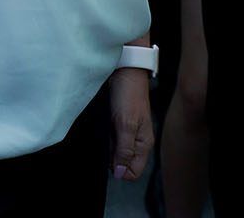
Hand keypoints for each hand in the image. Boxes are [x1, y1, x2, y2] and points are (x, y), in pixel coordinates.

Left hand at [109, 66, 153, 182]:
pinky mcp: (118, 122)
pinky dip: (103, 135)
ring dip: (106, 145)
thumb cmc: (128, 94)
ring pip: (115, 150)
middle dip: (111, 157)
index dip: (120, 169)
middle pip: (123, 162)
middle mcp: (137, 140)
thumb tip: (120, 173)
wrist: (124, 69)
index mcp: (143, 143)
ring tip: (103, 130)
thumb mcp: (126, 125)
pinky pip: (110, 137)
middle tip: (105, 140)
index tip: (109, 156)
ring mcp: (128, 131)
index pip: (133, 171)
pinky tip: (100, 126)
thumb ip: (124, 150)